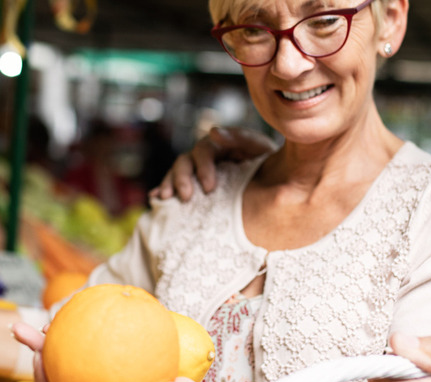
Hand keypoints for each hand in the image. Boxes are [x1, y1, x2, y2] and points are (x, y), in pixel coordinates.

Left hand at [12, 322, 235, 381]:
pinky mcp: (130, 366)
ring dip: (63, 335)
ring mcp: (115, 380)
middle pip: (63, 374)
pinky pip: (107, 344)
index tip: (35, 356)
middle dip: (40, 352)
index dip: (44, 380)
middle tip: (25, 326)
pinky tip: (102, 302)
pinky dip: (99, 325)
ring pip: (79, 356)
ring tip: (54, 307)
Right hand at [150, 126, 274, 200]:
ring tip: (164, 199)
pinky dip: (161, 190)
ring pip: (175, 173)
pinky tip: (155, 200)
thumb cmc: (268, 162)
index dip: (203, 168)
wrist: (276, 180)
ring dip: (168, 184)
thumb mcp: (260, 147)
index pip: (203, 151)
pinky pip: (173, 186)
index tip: (210, 188)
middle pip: (184, 161)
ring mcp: (196, 171)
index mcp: (219, 145)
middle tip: (186, 198)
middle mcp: (204, 156)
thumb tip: (213, 131)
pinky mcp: (194, 186)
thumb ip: (241, 137)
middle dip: (182, 179)